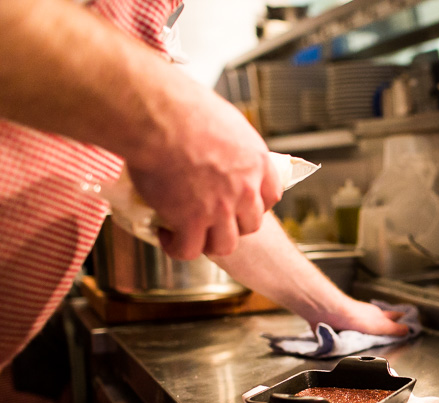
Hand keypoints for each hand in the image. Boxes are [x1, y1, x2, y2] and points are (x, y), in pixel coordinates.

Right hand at [126, 92, 282, 260]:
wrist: (157, 117)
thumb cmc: (182, 107)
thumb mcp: (225, 121)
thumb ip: (231, 143)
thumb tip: (221, 145)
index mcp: (257, 162)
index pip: (271, 196)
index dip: (256, 204)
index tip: (240, 204)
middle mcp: (245, 189)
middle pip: (250, 224)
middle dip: (232, 225)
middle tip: (211, 219)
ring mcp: (220, 208)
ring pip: (224, 244)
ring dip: (208, 242)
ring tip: (189, 233)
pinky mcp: (191, 220)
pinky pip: (189, 250)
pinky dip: (177, 247)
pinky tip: (166, 235)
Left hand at [323, 300, 410, 336]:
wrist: (330, 313)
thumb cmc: (356, 318)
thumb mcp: (381, 326)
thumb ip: (394, 329)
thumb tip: (408, 330)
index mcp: (378, 315)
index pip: (394, 316)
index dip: (401, 320)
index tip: (407, 324)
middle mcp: (367, 315)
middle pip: (380, 318)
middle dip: (386, 324)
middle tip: (392, 331)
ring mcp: (353, 318)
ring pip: (366, 323)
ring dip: (370, 329)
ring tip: (374, 338)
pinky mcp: (341, 323)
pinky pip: (351, 328)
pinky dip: (355, 333)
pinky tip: (354, 339)